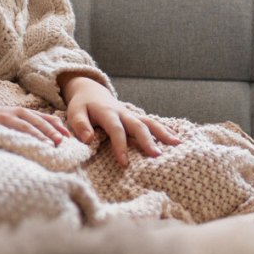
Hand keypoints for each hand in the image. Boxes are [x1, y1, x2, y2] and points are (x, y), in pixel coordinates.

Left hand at [60, 74, 180, 166]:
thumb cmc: (82, 106)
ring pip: (149, 122)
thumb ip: (79, 125)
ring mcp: (132, 114)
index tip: (124, 163)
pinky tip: (178, 138)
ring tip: (177, 144)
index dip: (120, 145)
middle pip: (138, 125)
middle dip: (148, 140)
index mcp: (107, 112)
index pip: (115, 129)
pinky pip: (153, 122)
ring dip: (163, 133)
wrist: (91, 91)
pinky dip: (166, 129)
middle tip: (157, 156)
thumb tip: (87, 139)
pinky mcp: (137, 117)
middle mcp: (123, 112)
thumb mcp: (75, 112)